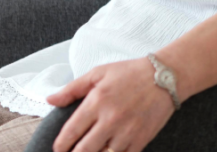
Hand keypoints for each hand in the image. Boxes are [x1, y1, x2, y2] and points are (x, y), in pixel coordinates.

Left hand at [46, 58, 175, 151]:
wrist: (165, 77)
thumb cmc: (130, 73)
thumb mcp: (99, 73)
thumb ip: (72, 89)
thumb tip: (50, 100)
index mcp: (97, 101)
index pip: (71, 132)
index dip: (61, 145)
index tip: (58, 149)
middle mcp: (110, 119)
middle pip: (83, 151)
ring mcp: (126, 133)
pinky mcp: (140, 141)